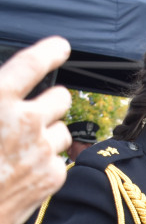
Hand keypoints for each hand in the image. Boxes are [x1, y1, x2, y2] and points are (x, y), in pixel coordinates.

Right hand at [0, 36, 72, 223]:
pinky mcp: (53, 176)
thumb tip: (5, 87)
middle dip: (50, 102)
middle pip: (61, 98)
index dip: (50, 51)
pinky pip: (60, 159)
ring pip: (62, 130)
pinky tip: (24, 170)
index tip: (61, 46)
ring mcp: (42, 150)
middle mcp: (24, 120)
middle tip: (33, 112)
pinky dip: (46, 162)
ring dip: (47, 133)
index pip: (33, 63)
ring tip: (21, 147)